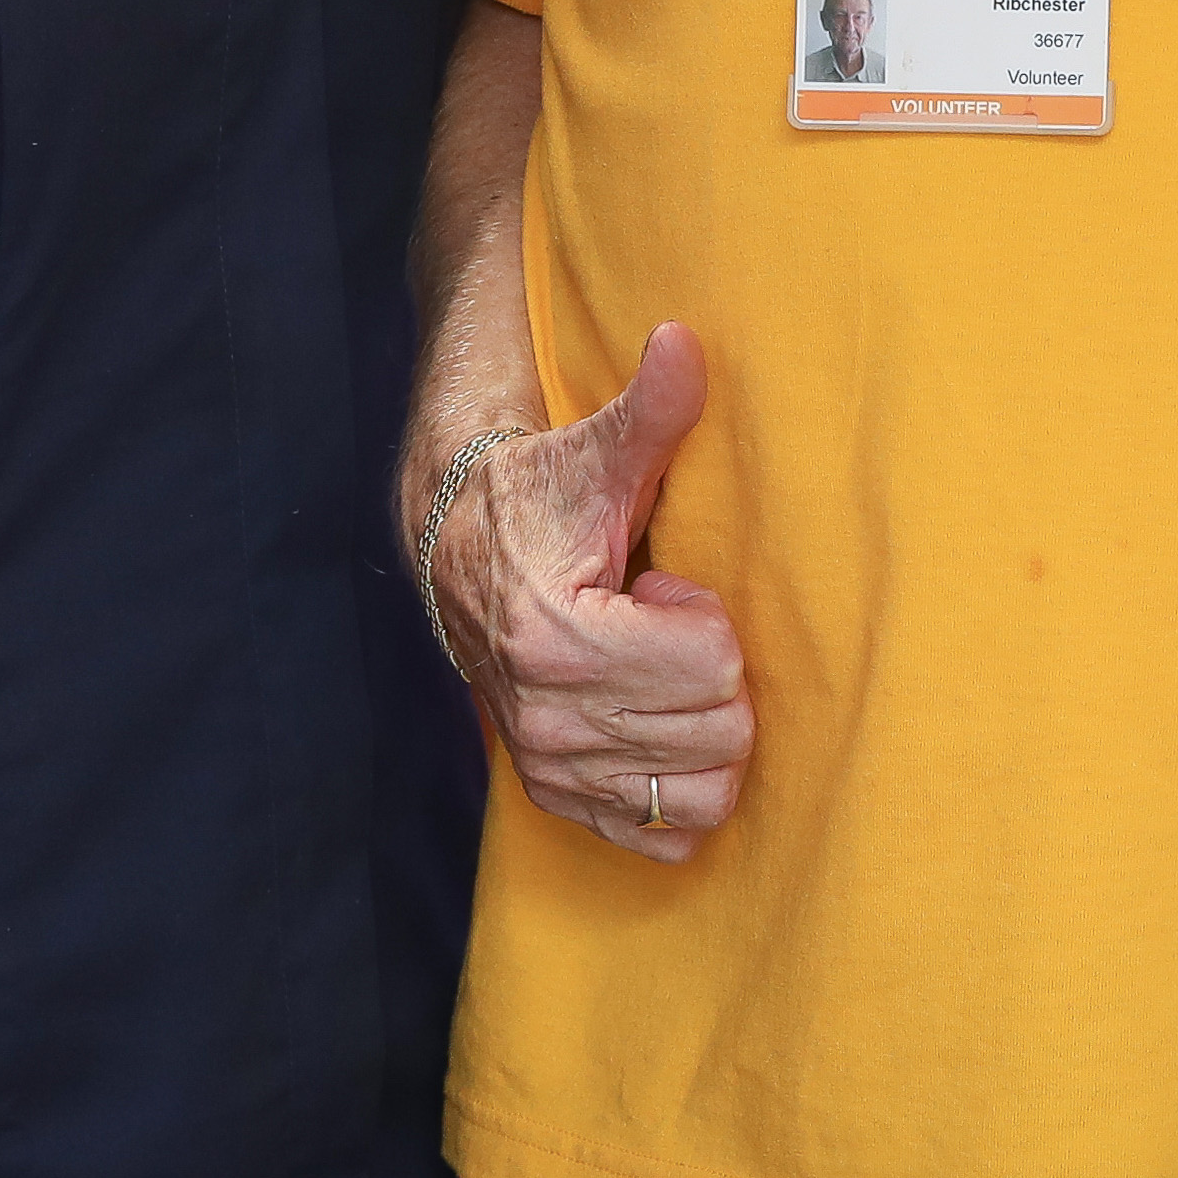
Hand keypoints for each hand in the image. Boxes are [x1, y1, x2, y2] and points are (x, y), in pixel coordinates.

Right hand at [426, 322, 752, 864]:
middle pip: (720, 732)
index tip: (657, 588)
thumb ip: (651, 408)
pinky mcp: (556, 798)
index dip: (705, 621)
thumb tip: (682, 341)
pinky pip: (663, 836)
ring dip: (699, 729)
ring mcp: (551, 767)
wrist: (457, 552)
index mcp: (558, 638)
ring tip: (650, 672)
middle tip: (656, 628)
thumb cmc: (539, 498)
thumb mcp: (595, 454)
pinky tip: (655, 727)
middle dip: (710, 674)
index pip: (713, 667)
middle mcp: (548, 718)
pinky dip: (679, 790)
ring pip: (704, 792)